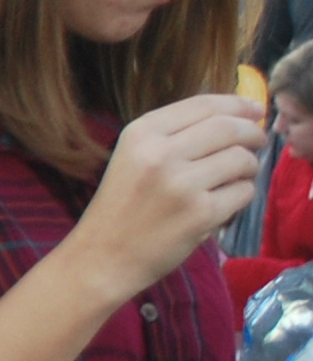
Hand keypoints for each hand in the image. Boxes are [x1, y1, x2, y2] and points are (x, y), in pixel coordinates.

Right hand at [72, 94, 266, 301]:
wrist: (102, 256)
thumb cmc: (121, 205)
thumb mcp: (132, 156)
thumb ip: (173, 134)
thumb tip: (235, 116)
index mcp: (140, 133)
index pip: (203, 105)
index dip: (237, 104)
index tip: (255, 110)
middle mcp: (160, 153)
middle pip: (230, 128)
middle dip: (253, 134)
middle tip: (258, 143)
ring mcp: (182, 184)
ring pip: (242, 160)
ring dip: (249, 168)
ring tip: (235, 177)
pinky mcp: (200, 213)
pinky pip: (244, 192)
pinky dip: (242, 195)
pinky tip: (224, 202)